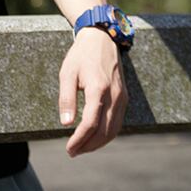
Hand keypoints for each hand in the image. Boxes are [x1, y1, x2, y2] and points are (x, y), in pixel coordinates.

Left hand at [59, 27, 127, 156]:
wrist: (101, 39)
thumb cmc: (81, 56)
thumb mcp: (67, 73)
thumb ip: (67, 98)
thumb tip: (66, 123)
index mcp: (99, 89)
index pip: (90, 124)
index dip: (79, 139)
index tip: (69, 148)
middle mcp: (114, 96)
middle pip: (104, 131)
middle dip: (88, 146)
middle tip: (73, 152)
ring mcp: (122, 98)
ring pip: (113, 130)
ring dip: (98, 143)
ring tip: (82, 148)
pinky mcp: (125, 98)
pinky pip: (118, 122)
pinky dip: (107, 134)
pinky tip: (95, 137)